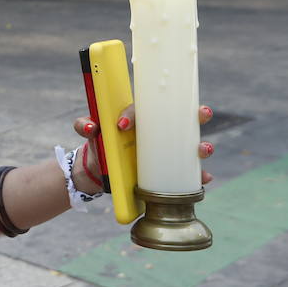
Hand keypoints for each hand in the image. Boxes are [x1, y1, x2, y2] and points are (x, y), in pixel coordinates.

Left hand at [72, 104, 215, 191]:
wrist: (98, 172)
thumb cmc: (99, 143)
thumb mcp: (89, 130)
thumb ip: (83, 124)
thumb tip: (91, 127)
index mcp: (142, 118)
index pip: (146, 108)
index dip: (135, 113)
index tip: (122, 126)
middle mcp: (159, 132)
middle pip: (185, 119)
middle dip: (198, 115)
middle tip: (201, 113)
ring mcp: (166, 152)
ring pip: (192, 146)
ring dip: (203, 146)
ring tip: (202, 149)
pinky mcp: (167, 172)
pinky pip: (188, 174)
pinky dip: (198, 176)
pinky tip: (203, 178)